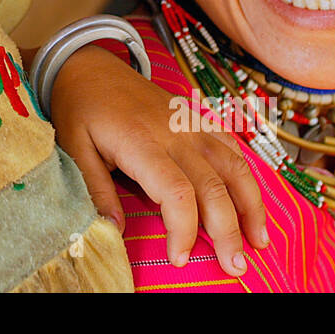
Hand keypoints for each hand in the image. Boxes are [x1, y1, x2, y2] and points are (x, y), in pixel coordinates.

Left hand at [50, 45, 268, 276]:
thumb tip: (113, 230)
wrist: (89, 67)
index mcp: (142, 143)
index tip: (179, 258)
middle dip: (228, 230)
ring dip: (251, 205)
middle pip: (213, 186)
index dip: (185, 230)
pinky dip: (246, 173)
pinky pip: (230, 145)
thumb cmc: (80, 108)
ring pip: (233, 166)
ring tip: (260, 240)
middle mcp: (175, 133)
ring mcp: (190, 123)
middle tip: (235, 266)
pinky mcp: (196, 118)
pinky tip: (252, 199)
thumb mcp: (74, 148)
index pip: (177, 194)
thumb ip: (96, 189)